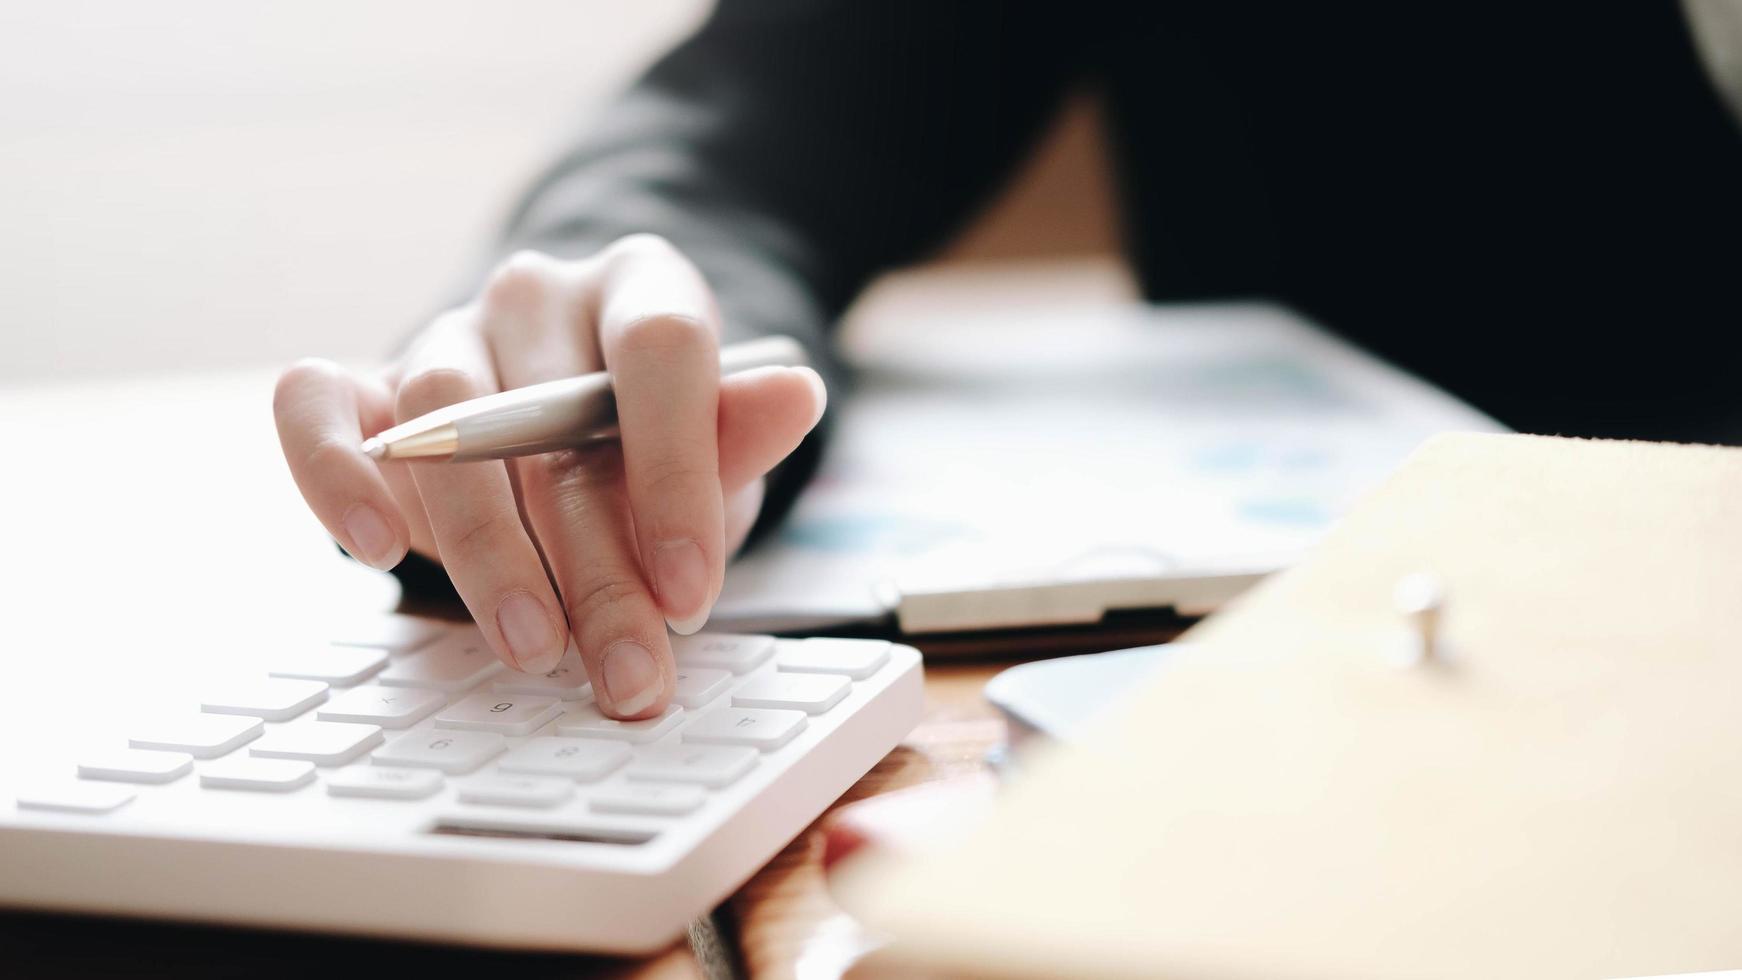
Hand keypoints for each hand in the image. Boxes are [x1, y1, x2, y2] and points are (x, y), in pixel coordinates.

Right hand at [272, 235, 825, 717]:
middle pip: (552, 414)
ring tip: (534, 647)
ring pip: (443, 417)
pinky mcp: (366, 383)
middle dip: (594, 564)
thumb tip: (799, 394)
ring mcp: (447, 333)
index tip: (689, 591)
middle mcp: (539, 295)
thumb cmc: (656, 443)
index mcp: (642, 285)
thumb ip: (741, 437)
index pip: (660, 350)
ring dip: (488, 549)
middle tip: (626, 669)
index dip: (676, 472)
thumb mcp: (719, 449)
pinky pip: (316, 406)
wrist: (578, 424)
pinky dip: (333, 472)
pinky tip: (370, 546)